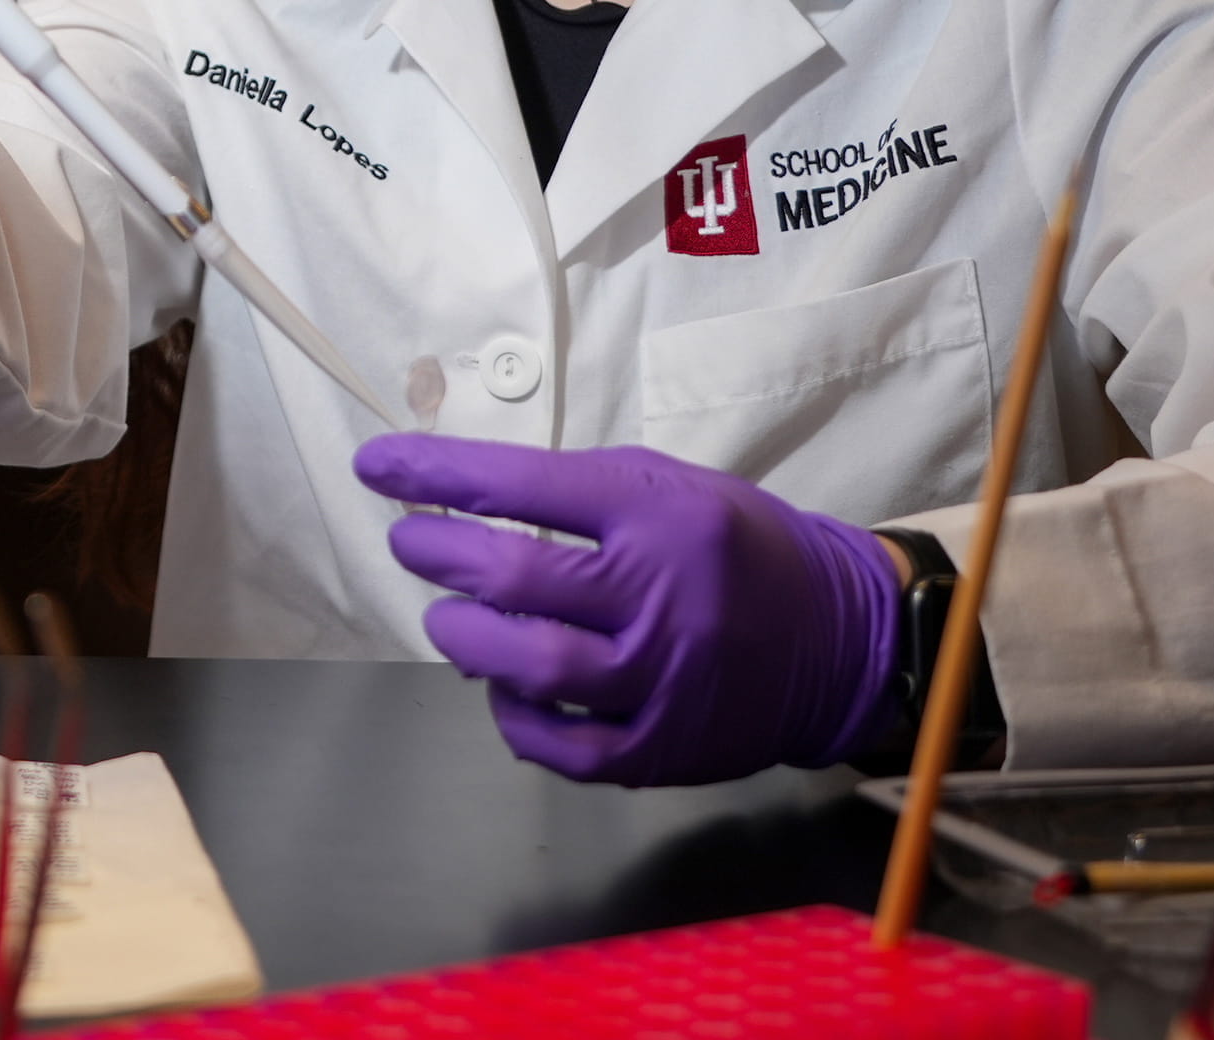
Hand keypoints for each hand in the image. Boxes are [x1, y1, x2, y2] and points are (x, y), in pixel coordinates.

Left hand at [355, 435, 899, 786]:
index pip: (521, 486)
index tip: (375, 465)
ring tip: (448, 616)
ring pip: (529, 665)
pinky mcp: (663, 749)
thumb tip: (459, 506)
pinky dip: (514, 716)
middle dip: (437, 553)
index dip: (434, 474)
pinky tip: (503, 687)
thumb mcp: (669, 486)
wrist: (838, 640)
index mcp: (660, 514)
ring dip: (462, 636)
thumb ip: (573, 496)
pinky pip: (562, 745)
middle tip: (412, 541)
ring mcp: (663, 680)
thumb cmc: (735, 547)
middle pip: (512, 578)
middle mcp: (661, 595)